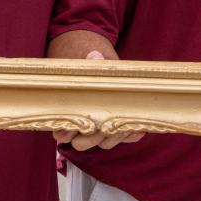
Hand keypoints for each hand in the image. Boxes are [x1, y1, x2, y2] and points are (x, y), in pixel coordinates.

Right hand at [46, 34, 144, 150]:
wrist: (97, 64)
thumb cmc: (86, 66)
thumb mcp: (87, 64)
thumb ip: (90, 65)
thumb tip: (94, 56)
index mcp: (66, 114)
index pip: (61, 134)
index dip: (67, 134)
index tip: (80, 126)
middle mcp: (81, 126)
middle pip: (82, 144)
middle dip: (93, 139)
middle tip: (104, 128)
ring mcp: (99, 129)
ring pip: (103, 143)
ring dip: (114, 138)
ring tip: (125, 127)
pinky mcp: (116, 127)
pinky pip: (122, 137)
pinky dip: (130, 135)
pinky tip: (139, 130)